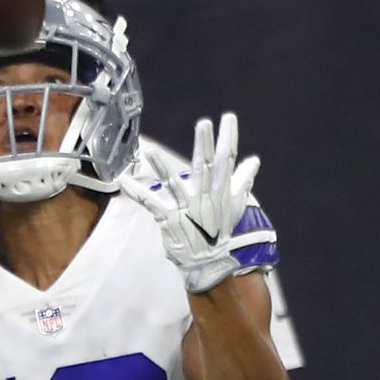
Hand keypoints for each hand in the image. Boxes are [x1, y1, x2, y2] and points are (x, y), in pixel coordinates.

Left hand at [120, 113, 277, 294]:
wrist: (208, 261)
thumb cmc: (219, 230)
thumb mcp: (235, 204)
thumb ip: (242, 180)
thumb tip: (254, 161)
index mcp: (220, 191)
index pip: (227, 160)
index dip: (228, 138)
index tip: (229, 118)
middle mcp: (204, 197)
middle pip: (205, 166)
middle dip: (204, 145)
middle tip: (204, 124)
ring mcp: (186, 208)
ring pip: (173, 184)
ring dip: (161, 168)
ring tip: (150, 151)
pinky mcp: (169, 219)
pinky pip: (150, 203)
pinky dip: (137, 192)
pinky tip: (124, 181)